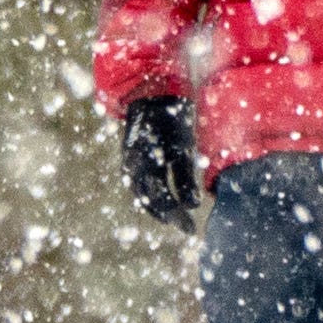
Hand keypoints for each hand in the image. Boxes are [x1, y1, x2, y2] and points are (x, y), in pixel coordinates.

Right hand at [118, 95, 200, 226]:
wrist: (150, 94)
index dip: (178, 217)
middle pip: (150, 203)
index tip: (192, 228)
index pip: (162, 201)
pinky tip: (166, 199)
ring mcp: (129, 165)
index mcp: (145, 166)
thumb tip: (194, 206)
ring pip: (143, 197)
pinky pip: (140, 186)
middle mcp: (132, 169)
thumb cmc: (170, 119)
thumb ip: (185, 178)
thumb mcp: (182, 147)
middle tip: (187, 226)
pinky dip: (153, 197)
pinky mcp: (130, 161)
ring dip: (159, 209)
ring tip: (176, 217)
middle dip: (169, 216)